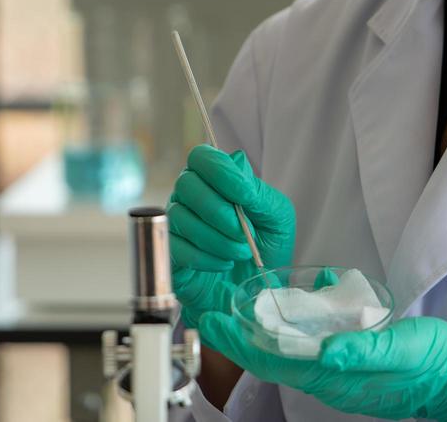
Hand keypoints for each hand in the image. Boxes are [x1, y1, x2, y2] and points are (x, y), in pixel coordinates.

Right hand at [167, 145, 295, 324]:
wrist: (256, 289)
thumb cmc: (266, 247)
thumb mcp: (276, 216)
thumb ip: (257, 190)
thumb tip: (237, 162)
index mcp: (215, 180)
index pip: (202, 157)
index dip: (220, 171)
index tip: (244, 194)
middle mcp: (190, 197)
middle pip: (187, 184)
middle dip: (219, 211)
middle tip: (243, 232)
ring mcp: (177, 224)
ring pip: (181, 217)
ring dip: (216, 238)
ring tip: (240, 253)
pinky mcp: (170, 253)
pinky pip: (176, 247)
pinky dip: (204, 258)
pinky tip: (224, 264)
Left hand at [198, 312, 446, 421]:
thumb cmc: (431, 364)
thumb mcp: (399, 351)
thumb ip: (363, 350)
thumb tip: (326, 350)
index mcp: (335, 375)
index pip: (274, 360)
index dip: (240, 342)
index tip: (214, 323)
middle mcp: (332, 375)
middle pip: (274, 356)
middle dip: (242, 336)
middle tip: (215, 313)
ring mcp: (341, 368)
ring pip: (292, 350)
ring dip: (266, 331)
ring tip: (245, 309)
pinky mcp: (354, 358)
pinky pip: (317, 342)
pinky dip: (301, 323)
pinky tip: (306, 299)